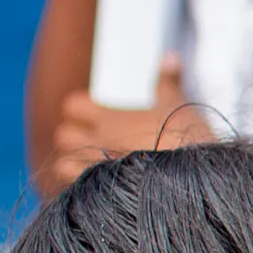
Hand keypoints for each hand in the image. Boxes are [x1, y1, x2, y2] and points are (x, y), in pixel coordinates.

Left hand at [45, 55, 213, 190]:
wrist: (190, 178)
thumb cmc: (185, 137)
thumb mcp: (179, 104)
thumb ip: (167, 82)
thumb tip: (171, 57)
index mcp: (111, 118)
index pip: (72, 105)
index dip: (80, 108)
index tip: (96, 113)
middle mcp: (98, 142)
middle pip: (62, 135)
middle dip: (74, 136)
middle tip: (95, 139)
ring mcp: (98, 170)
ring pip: (62, 165)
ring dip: (73, 165)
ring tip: (93, 166)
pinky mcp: (102, 195)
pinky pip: (74, 192)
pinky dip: (80, 189)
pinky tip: (98, 189)